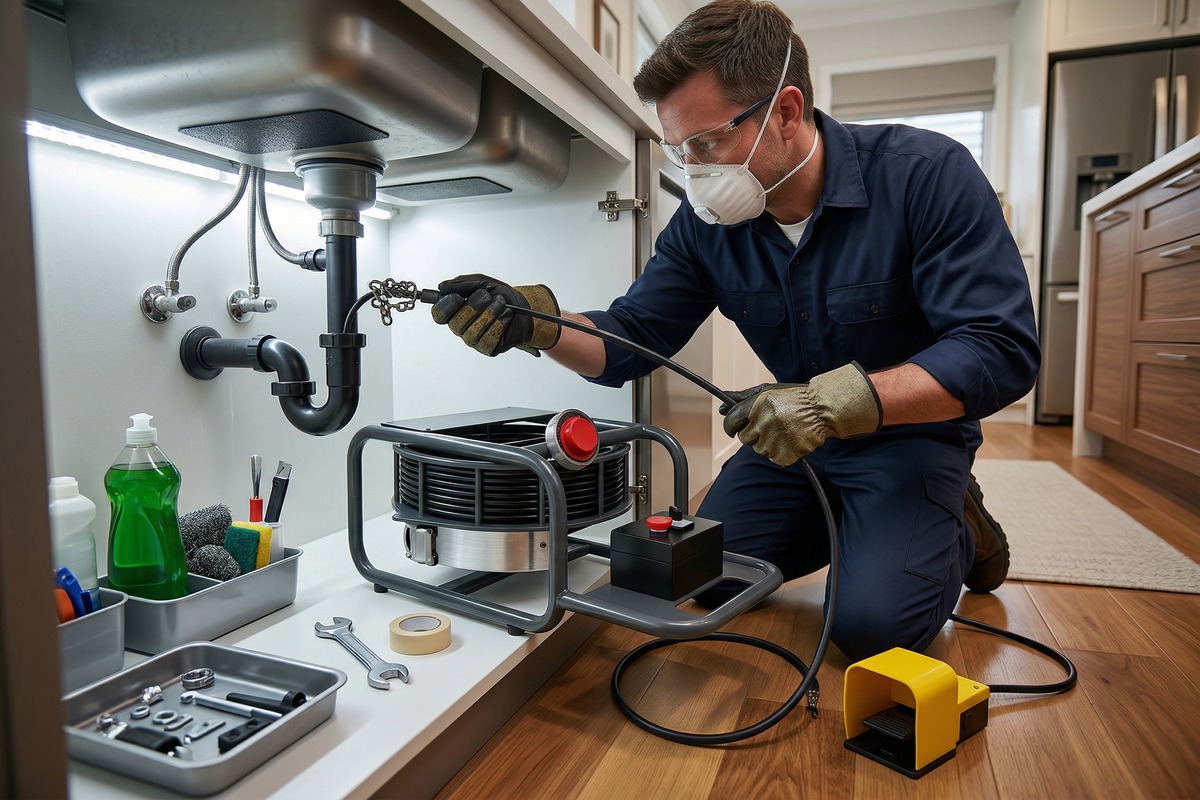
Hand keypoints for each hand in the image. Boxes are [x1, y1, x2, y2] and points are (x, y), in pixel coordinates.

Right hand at [430, 274, 560, 356]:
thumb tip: (442, 287)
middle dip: (473, 307)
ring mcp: (475, 340)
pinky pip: (488, 339)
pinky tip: (506, 316)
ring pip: (473, 332)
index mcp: (455, 312)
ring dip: (490, 314)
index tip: (458, 297)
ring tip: (501, 304)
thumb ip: (462, 284)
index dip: (445, 307)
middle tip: (488, 296)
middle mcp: (462, 328)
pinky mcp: (488, 348)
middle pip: (456, 323)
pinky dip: (499, 325)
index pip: (439, 315)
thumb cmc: (500, 296)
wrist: (524, 307)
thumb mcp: (482, 282)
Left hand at [721, 363, 881, 465]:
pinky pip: (773, 457)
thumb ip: (743, 398)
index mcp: (758, 405)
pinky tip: (790, 439)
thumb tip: (722, 407)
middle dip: (752, 433)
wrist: (823, 410)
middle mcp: (764, 422)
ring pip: (758, 449)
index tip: (734, 428)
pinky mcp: (784, 454)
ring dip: (767, 443)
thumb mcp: (767, 391)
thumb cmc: (794, 399)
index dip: (731, 426)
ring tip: (783, 430)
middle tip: (768, 426)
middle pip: (744, 437)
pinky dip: (780, 451)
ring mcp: (775, 439)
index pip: (731, 421)